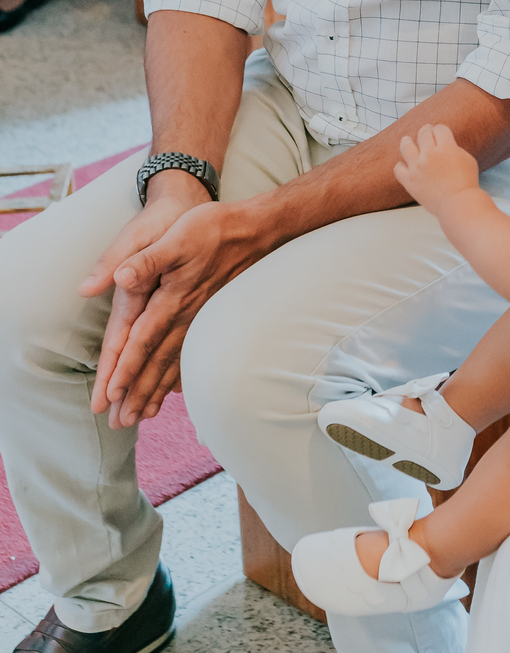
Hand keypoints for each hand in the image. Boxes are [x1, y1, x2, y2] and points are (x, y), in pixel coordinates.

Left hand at [84, 188, 266, 428]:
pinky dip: (180, 376)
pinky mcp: (208, 317)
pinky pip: (191, 354)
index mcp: (171, 298)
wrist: (255, 231)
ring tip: (141, 416)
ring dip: (156, 391)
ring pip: (174, 363)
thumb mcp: (176, 237)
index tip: (112, 394)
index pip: (143, 340)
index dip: (127, 368)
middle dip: (137, 392)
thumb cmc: (212, 229)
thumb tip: (119, 277)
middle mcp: (185, 315)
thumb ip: (147, 260)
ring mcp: (199, 319)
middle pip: (156, 362)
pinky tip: (175, 391)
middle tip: (121, 422)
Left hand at [394, 123, 480, 214]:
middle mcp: (429, 154)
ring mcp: (417, 167)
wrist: (458, 204)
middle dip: (426, 131)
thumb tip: (444, 144)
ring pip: (406, 146)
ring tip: (407, 140)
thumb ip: (453, 148)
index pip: (439, 128)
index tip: (439, 132)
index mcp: (446, 147)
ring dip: (407, 141)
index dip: (440, 130)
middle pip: (423, 133)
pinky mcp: (409, 181)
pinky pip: (398, 168)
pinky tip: (405, 165)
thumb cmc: (466, 183)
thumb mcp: (466, 159)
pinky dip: (401, 165)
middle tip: (426, 132)